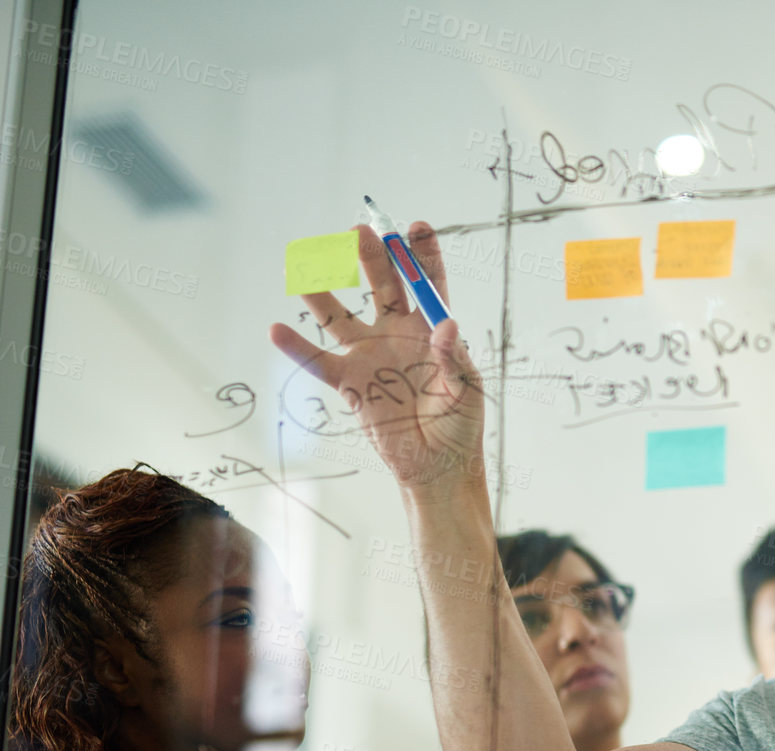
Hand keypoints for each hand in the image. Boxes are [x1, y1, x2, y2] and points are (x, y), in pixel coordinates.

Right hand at [268, 224, 485, 499]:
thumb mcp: (466, 389)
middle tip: (360, 231)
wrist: (438, 467)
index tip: (418, 227)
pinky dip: (297, 348)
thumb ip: (454, 357)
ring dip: (323, 292)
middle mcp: (398, 334)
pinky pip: (319, 361)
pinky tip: (276, 329)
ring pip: (341, 315)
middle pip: (382, 286)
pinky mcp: (350, 383)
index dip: (422, 255)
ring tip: (306, 263)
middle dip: (373, 258)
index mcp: (432, 331)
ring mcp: (371, 355)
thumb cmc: (459, 426)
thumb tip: (447, 324)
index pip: (428, 284)